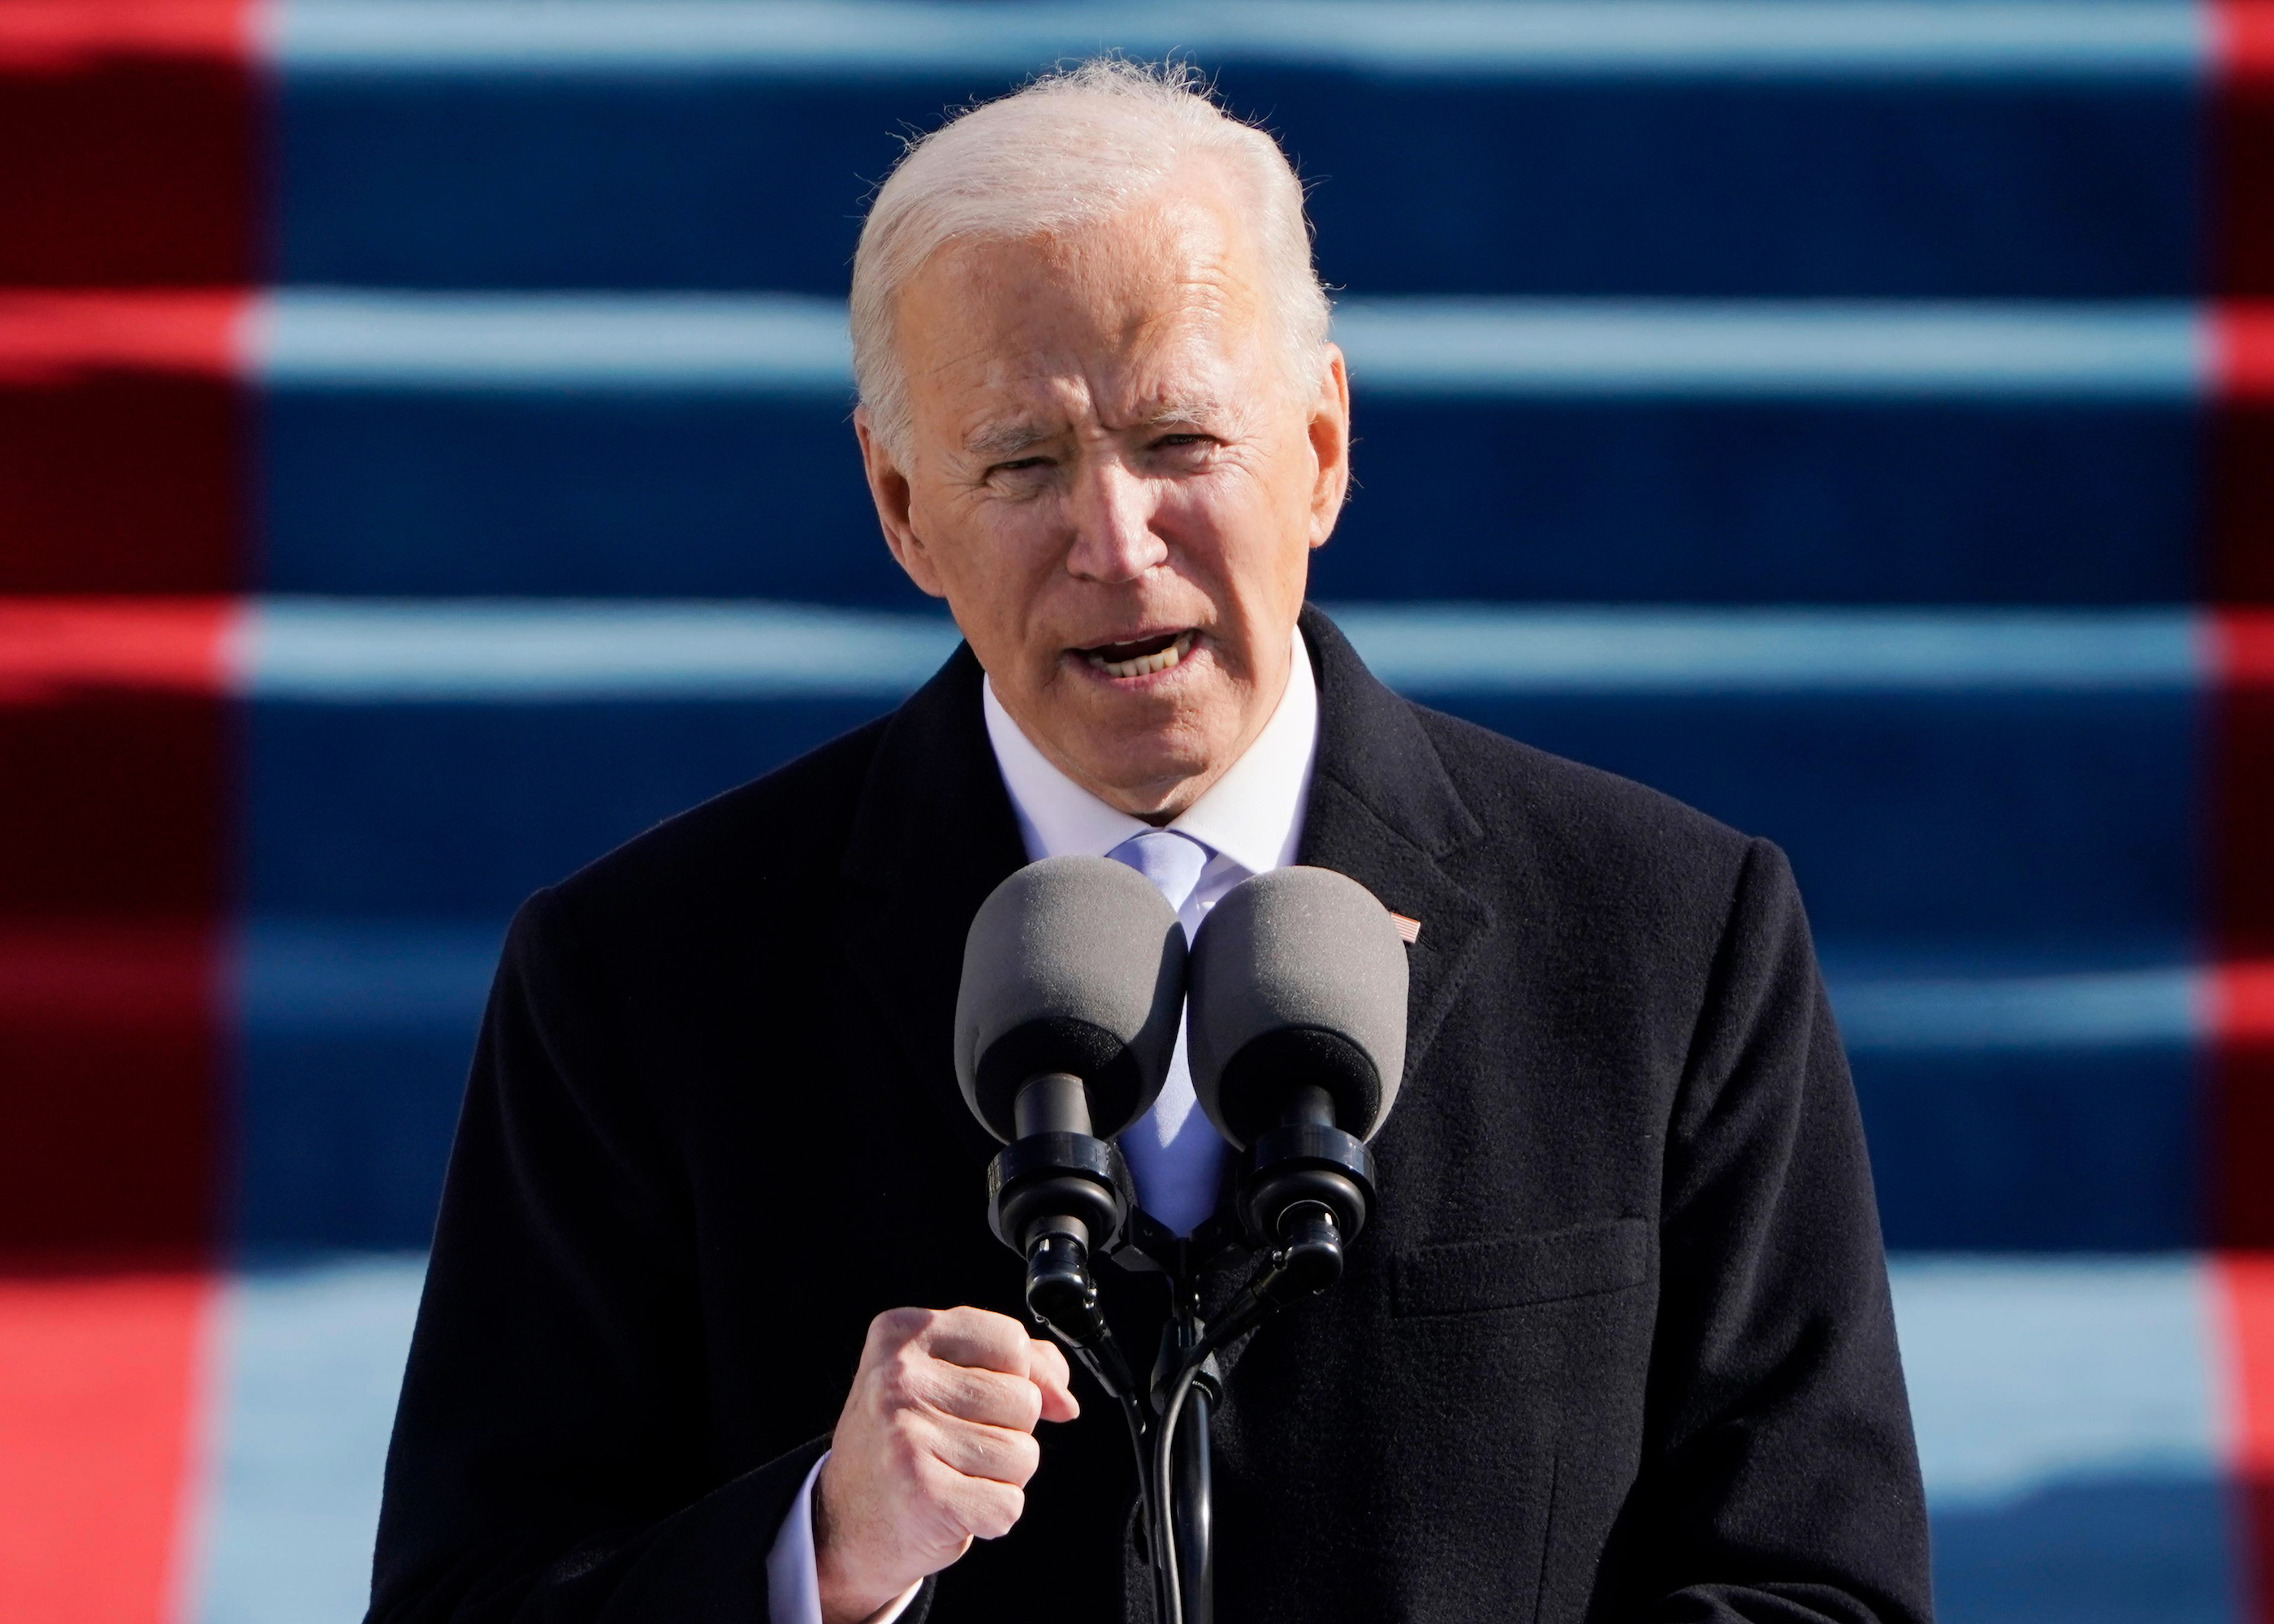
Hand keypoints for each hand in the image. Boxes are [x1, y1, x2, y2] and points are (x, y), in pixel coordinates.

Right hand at [813, 1305, 1078, 1623]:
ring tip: (950, 1474)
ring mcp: (908, 1434)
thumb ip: (1017, 1366)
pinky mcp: (924, 1493)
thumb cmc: (906, 1440)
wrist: (844, 1520)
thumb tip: (1065, 1401)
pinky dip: (991, 1515)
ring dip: (1000, 1475)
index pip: (1012, 1341)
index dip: (1018, 1377)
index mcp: (904, 1333)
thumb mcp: (945, 1377)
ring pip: (1023, 1453)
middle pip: (1023, 1399)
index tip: (982, 1401)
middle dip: (1006, 1431)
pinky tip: (951, 1507)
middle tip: (953, 1444)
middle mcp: (900, 1377)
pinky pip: (1008, 1503)